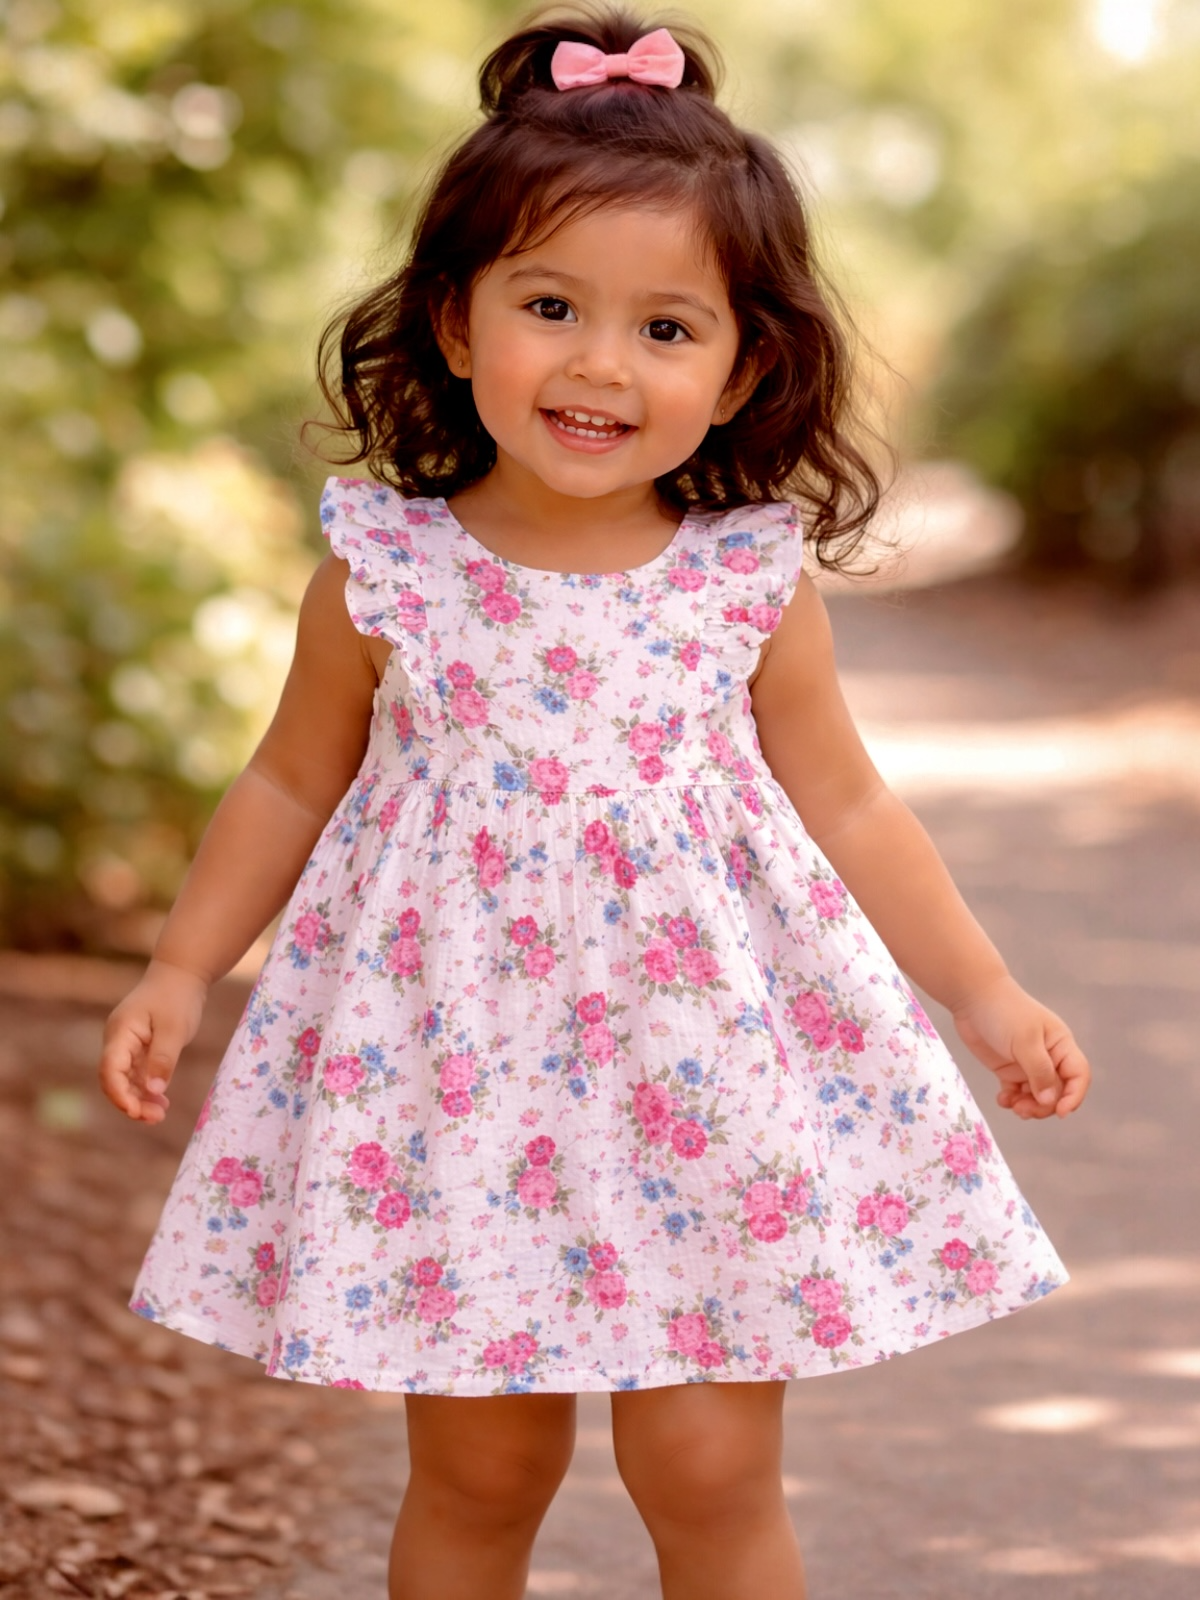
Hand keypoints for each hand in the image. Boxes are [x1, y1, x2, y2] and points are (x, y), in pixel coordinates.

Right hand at [98, 959, 208, 1122]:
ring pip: (126, 1080)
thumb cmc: (177, 997)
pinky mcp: (139, 1048)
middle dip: (130, 1102)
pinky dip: (147, 1089)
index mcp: (121, 1032)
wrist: (182, 974)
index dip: (119, 1094)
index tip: (135, 1111)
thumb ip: (163, 1058)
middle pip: (115, 1079)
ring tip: (159, 1114)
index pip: (110, 1069)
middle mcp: (118, 1041)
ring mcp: (127, 1045)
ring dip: (139, 1099)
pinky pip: (137, 1074)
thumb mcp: (174, 1028)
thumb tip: (154, 1090)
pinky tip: (161, 1102)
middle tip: (155, 1118)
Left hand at [952, 974, 1090, 1119]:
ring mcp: (1027, 1064)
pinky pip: (1017, 1093)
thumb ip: (1039, 1071)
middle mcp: (1048, 1057)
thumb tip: (1050, 1101)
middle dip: (1044, 1105)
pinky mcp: (1008, 1069)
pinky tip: (1003, 1100)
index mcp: (1060, 1045)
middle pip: (1057, 1091)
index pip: (1078, 1075)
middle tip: (1025, 1110)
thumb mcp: (1025, 1040)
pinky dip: (1012, 1101)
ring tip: (1013, 1106)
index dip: (1074, 1096)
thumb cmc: (1004, 1012)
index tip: (1060, 1112)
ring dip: (1028, 1106)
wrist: (972, 997)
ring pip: (1037, 1096)